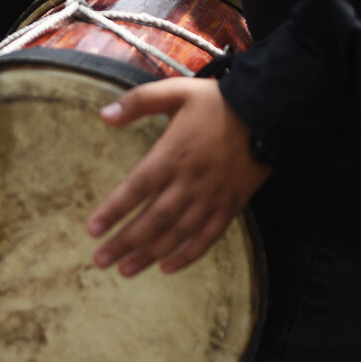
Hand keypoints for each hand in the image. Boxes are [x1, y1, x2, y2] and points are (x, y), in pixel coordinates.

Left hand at [86, 78, 271, 276]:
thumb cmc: (217, 102)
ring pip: (178, 233)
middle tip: (100, 261)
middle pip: (153, 219)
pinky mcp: (231, 205)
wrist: (268, 112)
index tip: (92, 229)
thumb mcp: (175, 92)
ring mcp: (212, 197)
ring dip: (150, 254)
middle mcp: (191, 181)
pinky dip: (188, 255)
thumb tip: (104, 115)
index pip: (136, 188)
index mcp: (173, 154)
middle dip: (125, 242)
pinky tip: (167, 267)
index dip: (113, 210)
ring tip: (125, 269)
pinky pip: (208, 237)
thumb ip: (138, 102)